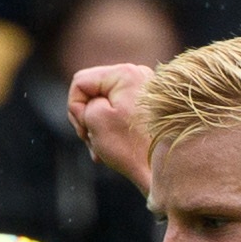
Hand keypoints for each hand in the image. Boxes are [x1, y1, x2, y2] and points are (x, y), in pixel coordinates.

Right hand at [67, 63, 157, 194]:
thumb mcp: (95, 120)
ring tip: (102, 149)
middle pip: (92, 92)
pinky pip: (117, 111)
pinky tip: (112, 148)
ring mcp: (144, 90)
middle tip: (91, 141)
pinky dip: (110, 129)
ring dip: (97, 128)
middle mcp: (137, 75)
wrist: (165, 167)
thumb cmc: (130, 145)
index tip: (84, 130)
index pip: (80, 82)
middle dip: (86, 118)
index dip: (75, 108)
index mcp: (123, 73)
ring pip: (103, 104)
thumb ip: (82, 104)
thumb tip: (88, 103)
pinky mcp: (146, 105)